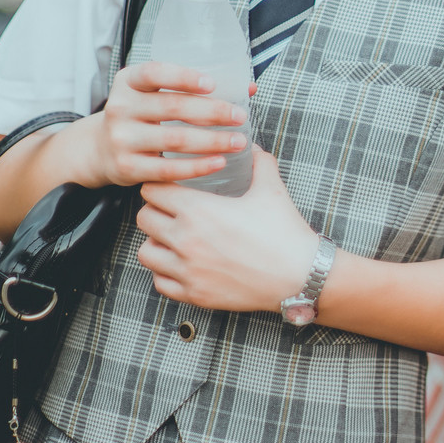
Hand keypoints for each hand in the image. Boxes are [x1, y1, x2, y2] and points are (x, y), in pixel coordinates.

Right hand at [95, 62, 252, 188]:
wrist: (100, 148)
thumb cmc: (141, 114)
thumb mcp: (155, 93)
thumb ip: (195, 88)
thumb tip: (248, 88)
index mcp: (128, 81)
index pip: (154, 73)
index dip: (184, 77)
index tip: (212, 84)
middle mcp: (120, 107)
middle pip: (172, 107)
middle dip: (212, 112)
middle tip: (239, 117)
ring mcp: (122, 138)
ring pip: (174, 139)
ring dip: (212, 141)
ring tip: (238, 141)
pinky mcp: (127, 168)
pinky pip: (168, 168)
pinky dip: (197, 166)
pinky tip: (218, 162)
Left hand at [135, 145, 317, 311]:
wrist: (298, 276)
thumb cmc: (284, 232)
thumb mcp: (271, 189)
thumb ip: (259, 163)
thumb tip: (253, 148)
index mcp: (198, 209)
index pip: (153, 191)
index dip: (160, 185)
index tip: (169, 187)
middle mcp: (185, 240)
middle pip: (144, 218)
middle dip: (155, 211)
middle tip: (170, 210)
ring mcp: (187, 270)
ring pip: (145, 251)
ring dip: (156, 242)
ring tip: (173, 238)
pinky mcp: (193, 294)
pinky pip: (159, 281)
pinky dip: (165, 271)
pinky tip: (181, 263)